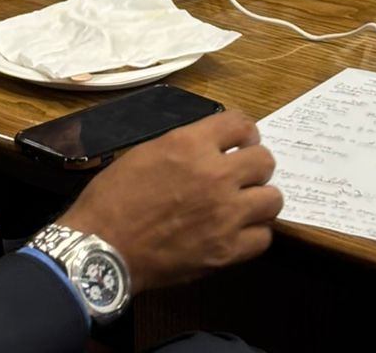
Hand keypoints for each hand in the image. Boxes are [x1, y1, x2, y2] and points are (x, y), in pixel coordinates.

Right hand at [59, 111, 280, 292]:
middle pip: (264, 160)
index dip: (244, 132)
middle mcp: (215, 175)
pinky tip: (238, 231)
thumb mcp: (147, 152)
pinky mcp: (226, 251)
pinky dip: (254, 233)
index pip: (241, 123)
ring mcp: (225, 215)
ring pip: (272, 199)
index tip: (240, 143)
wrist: (103, 247)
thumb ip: (185, 146)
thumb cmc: (115, 197)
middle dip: (255, 165)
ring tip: (244, 204)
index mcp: (191, 144)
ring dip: (259, 199)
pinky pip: (263, 237)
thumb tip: (211, 147)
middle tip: (242, 175)